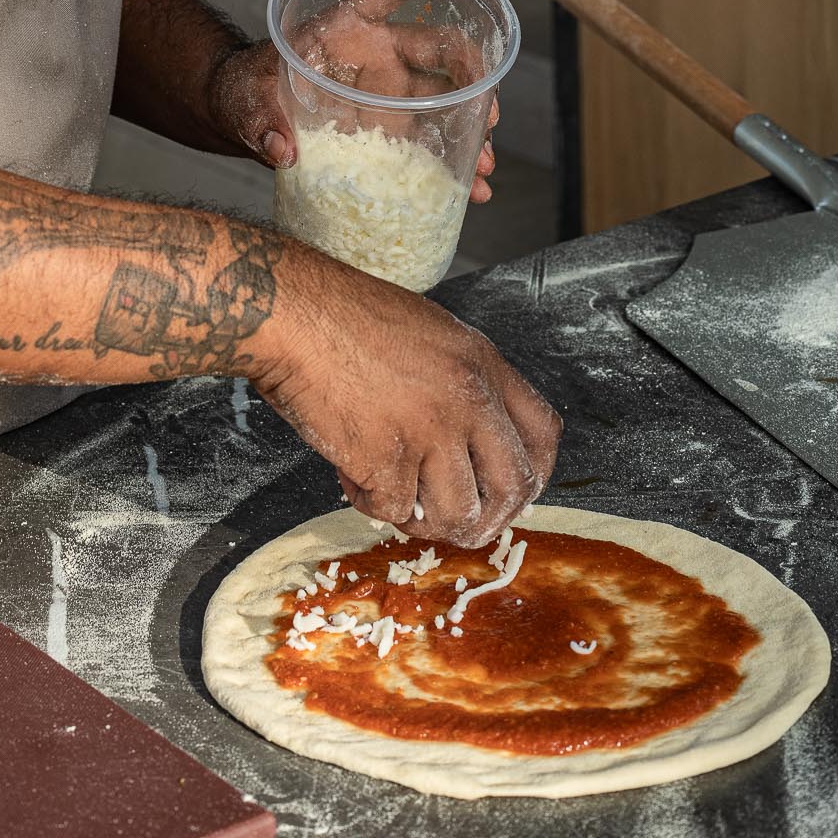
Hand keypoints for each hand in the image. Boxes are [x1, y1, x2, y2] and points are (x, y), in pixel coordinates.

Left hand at [208, 0, 500, 203]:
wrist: (243, 118)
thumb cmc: (241, 91)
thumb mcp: (242, 102)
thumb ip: (259, 122)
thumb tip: (281, 150)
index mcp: (344, 27)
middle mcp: (377, 52)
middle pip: (439, 47)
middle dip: (473, 75)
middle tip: (487, 113)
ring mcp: (389, 90)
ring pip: (447, 96)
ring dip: (472, 124)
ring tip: (483, 163)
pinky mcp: (390, 126)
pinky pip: (431, 138)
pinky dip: (453, 162)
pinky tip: (470, 187)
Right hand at [250, 250, 560, 546]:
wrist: (295, 314)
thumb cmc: (345, 317)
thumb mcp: (431, 334)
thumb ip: (460, 382)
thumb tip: (471, 440)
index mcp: (482, 364)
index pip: (543, 434)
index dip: (532, 474)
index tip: (512, 490)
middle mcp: (467, 399)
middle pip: (512, 488)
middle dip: (489, 519)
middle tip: (460, 522)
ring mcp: (430, 431)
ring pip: (458, 515)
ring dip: (427, 520)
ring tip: (398, 498)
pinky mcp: (387, 459)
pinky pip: (394, 510)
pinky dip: (370, 502)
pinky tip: (352, 473)